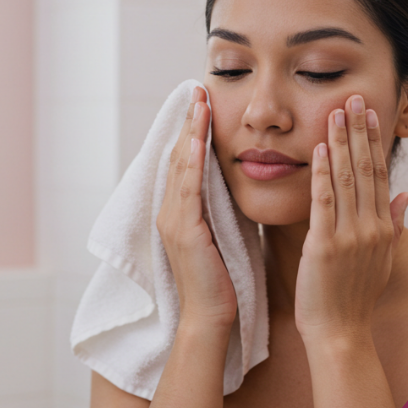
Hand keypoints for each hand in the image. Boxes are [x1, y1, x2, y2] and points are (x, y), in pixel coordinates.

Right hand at [155, 87, 239, 328]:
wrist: (209, 318)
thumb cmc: (221, 282)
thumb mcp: (223, 237)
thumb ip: (223, 211)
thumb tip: (237, 187)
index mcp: (181, 213)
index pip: (186, 163)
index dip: (193, 132)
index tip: (204, 104)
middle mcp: (171, 212)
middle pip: (179, 156)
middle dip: (188, 123)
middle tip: (197, 90)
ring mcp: (173, 220)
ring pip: (181, 166)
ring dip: (189, 132)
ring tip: (198, 103)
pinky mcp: (183, 231)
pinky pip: (187, 190)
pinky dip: (191, 163)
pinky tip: (198, 141)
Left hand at [294, 95, 407, 344]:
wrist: (339, 333)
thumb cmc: (352, 298)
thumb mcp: (381, 259)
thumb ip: (393, 224)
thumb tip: (406, 194)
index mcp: (382, 227)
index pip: (378, 174)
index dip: (373, 141)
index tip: (368, 112)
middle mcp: (370, 227)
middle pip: (366, 169)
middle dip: (359, 131)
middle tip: (354, 97)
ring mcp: (349, 236)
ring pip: (347, 179)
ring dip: (341, 142)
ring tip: (336, 111)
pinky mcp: (325, 246)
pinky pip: (324, 203)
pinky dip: (324, 174)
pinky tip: (321, 149)